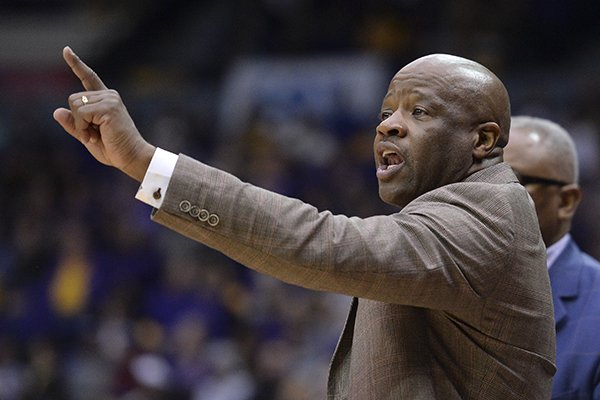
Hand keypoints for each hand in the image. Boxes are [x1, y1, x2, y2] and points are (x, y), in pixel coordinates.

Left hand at [53, 46, 154, 180]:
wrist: (131, 157)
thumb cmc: (113, 149)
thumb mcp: (87, 136)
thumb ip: (73, 125)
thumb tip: (57, 111)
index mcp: (105, 100)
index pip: (89, 78)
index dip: (76, 64)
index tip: (66, 50)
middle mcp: (109, 95)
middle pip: (73, 99)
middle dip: (76, 120)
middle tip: (92, 135)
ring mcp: (110, 99)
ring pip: (75, 105)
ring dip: (79, 125)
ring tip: (95, 136)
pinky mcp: (109, 107)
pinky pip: (81, 114)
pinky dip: (83, 128)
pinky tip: (94, 136)